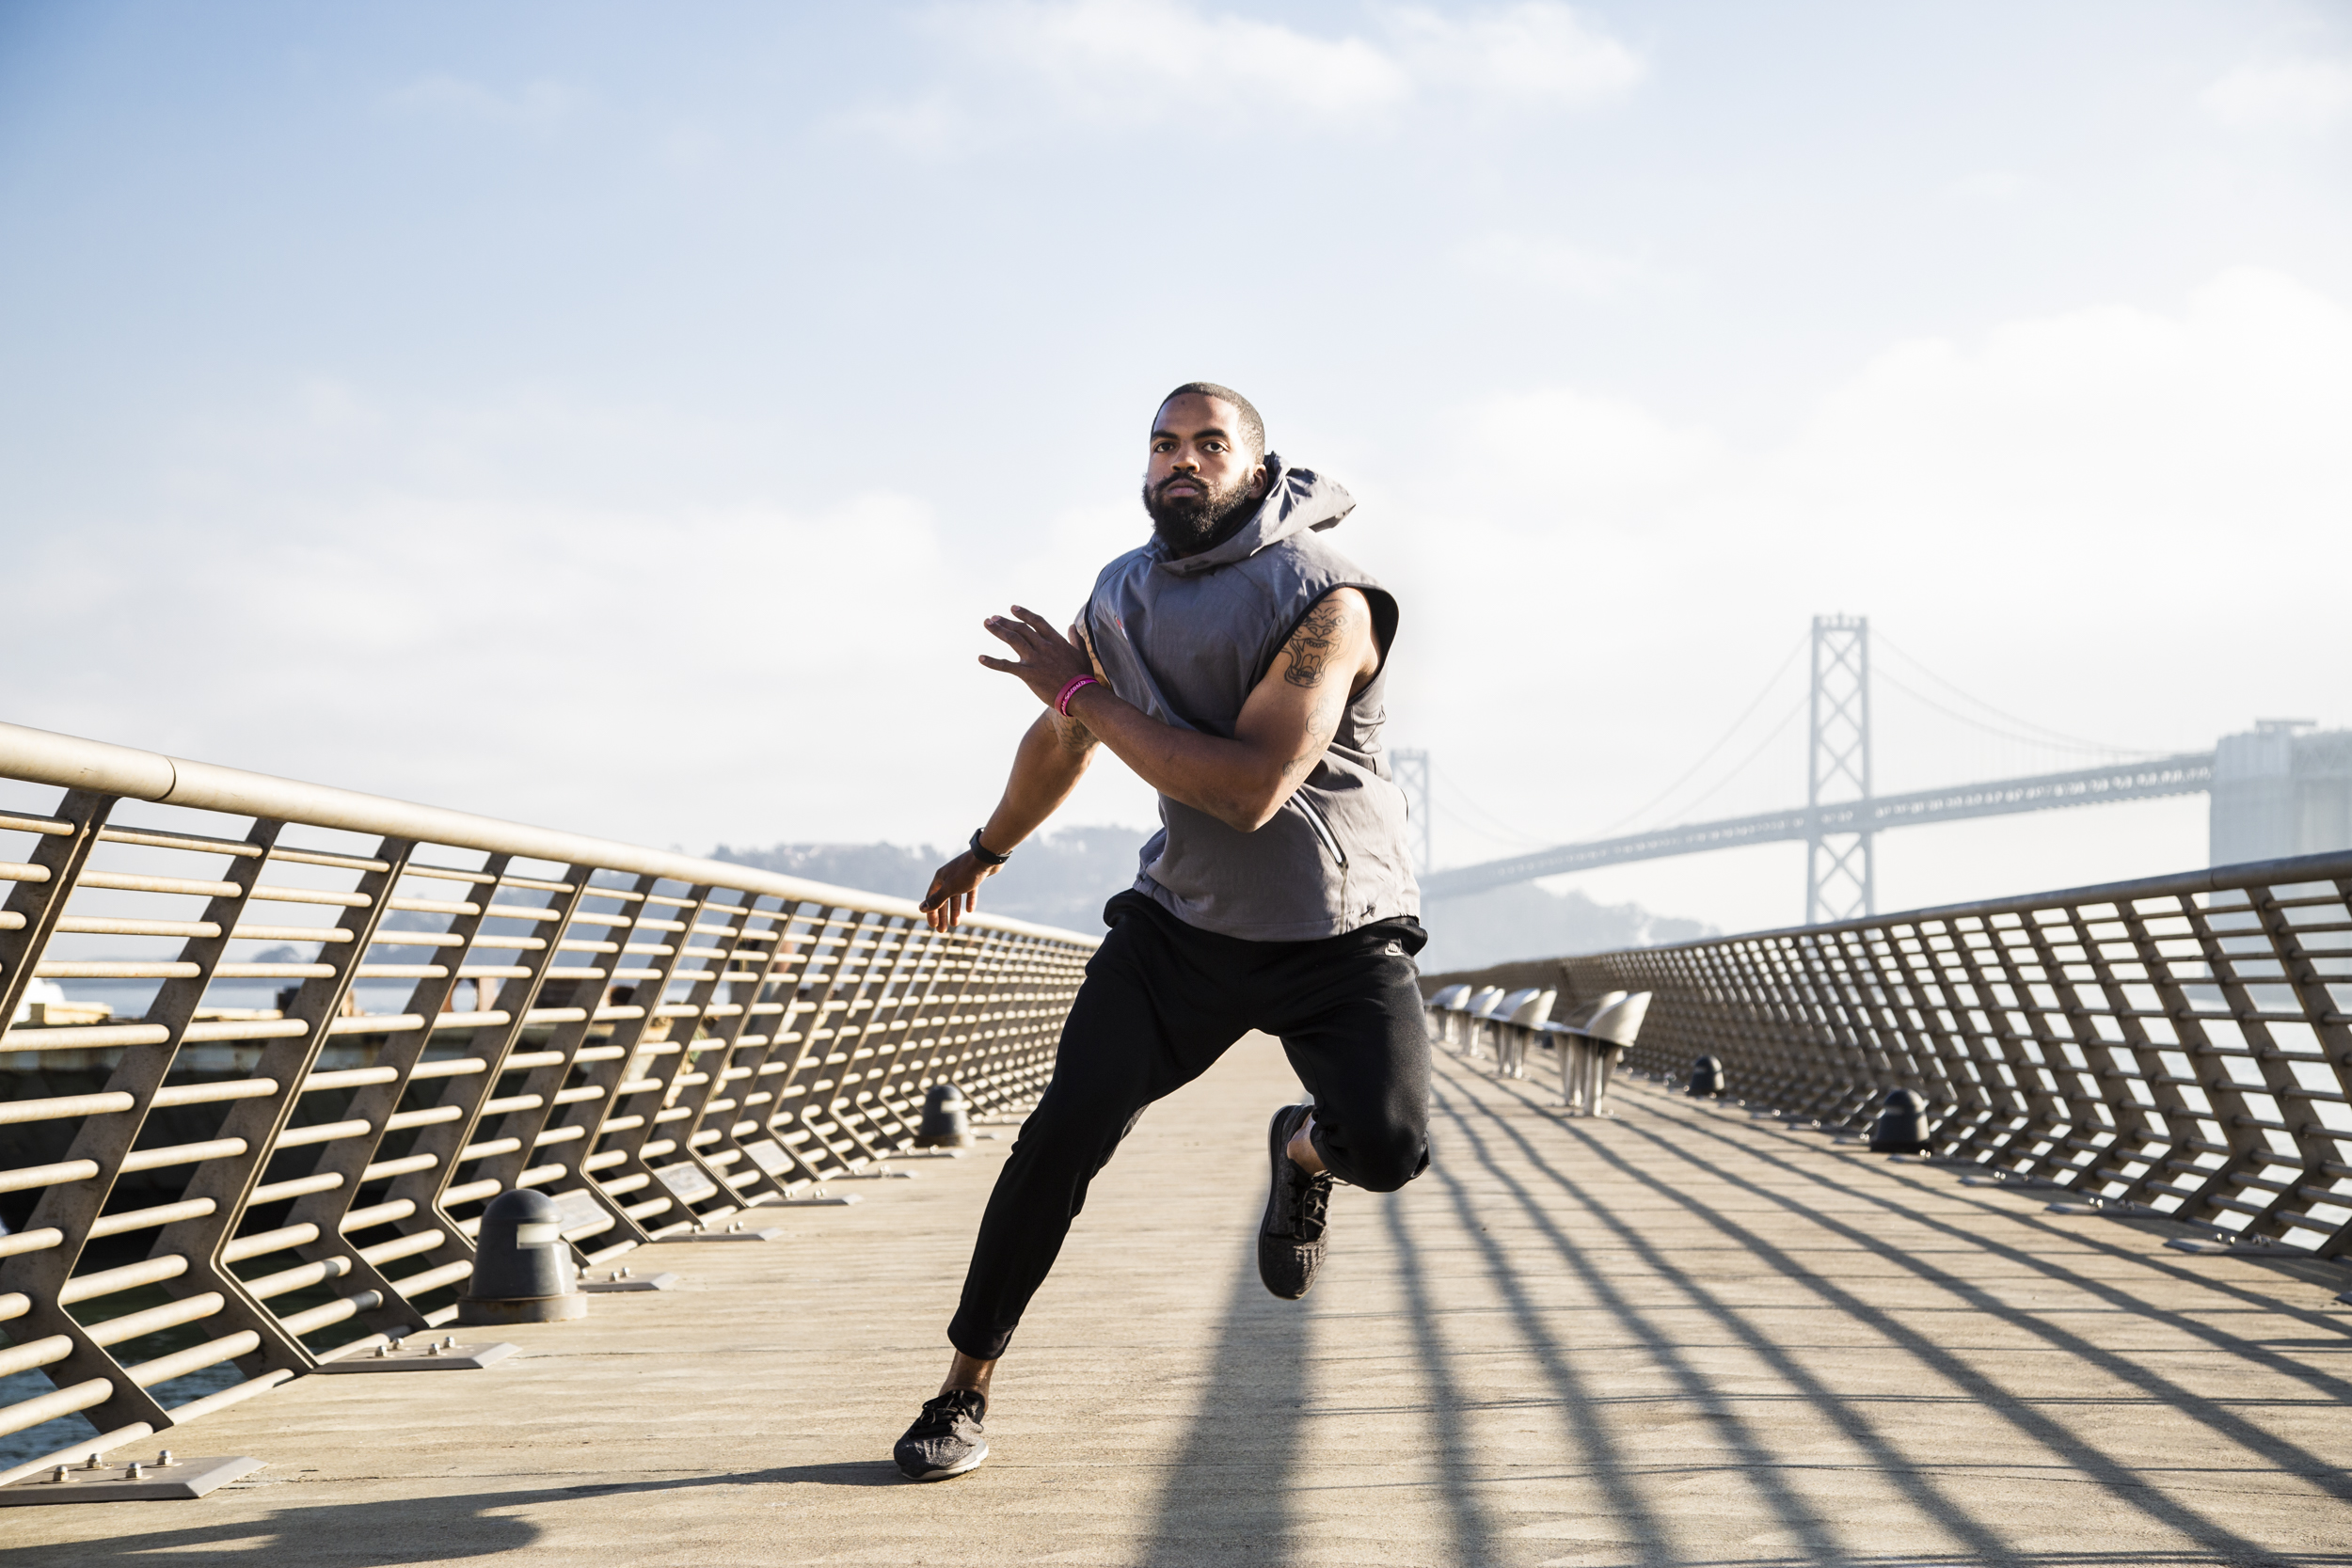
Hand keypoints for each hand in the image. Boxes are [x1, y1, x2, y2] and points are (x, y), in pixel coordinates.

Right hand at [920, 849, 1001, 931]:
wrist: (987, 856)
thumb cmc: (967, 872)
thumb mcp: (950, 888)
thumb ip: (937, 899)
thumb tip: (921, 909)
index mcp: (940, 878)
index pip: (931, 898)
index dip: (931, 912)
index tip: (933, 926)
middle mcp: (949, 876)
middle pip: (943, 899)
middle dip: (942, 915)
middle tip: (942, 930)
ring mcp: (962, 876)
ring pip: (956, 896)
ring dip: (955, 910)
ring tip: (955, 924)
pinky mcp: (974, 876)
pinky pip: (969, 891)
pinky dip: (968, 900)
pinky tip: (970, 910)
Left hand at [978, 606, 1096, 706]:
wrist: (1080, 694)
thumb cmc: (1083, 676)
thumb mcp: (1081, 653)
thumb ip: (1076, 639)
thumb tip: (1072, 626)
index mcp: (1056, 641)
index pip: (1037, 622)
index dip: (1024, 614)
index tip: (1013, 608)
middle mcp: (1043, 646)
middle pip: (1021, 629)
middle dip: (1006, 621)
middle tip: (993, 618)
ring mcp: (1035, 659)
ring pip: (1013, 639)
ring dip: (998, 630)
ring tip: (987, 623)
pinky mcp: (1028, 673)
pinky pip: (1006, 665)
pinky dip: (992, 662)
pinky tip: (980, 658)